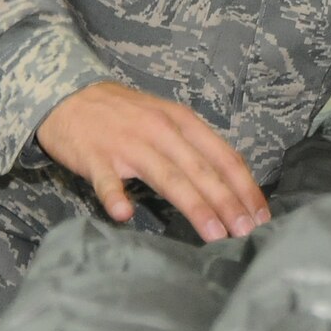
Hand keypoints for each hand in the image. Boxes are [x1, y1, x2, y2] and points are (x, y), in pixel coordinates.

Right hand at [36, 80, 269, 241]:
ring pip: (168, 177)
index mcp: (183, 122)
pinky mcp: (95, 157)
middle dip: (228, 202)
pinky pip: (107, 181)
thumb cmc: (125, 114)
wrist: (69, 96)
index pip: (223, 157)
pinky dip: (115, 197)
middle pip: (202, 171)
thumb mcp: (166, 119)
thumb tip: (228, 182)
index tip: (261, 216)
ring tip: (214, 234)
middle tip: (247, 232)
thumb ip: (193, 147)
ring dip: (194, 206)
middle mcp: (162, 131)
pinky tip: (124, 214)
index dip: (245, 187)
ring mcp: (129, 144)